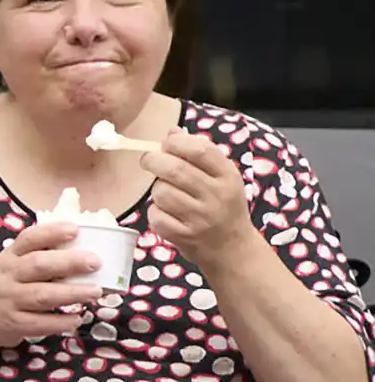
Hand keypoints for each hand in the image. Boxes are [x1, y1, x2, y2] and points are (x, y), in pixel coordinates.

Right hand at [0, 221, 101, 348]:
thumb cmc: (5, 284)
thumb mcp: (13, 264)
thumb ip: (40, 255)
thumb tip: (84, 248)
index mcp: (10, 256)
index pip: (29, 239)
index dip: (52, 233)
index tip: (75, 230)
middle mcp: (8, 276)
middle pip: (38, 266)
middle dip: (68, 263)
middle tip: (95, 262)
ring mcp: (10, 300)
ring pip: (42, 295)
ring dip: (71, 293)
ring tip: (95, 292)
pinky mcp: (15, 323)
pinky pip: (40, 323)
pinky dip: (60, 322)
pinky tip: (77, 319)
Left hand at [142, 130, 252, 272]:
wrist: (233, 249)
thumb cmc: (224, 206)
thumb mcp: (222, 177)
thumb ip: (200, 153)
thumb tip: (171, 132)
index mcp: (228, 176)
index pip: (200, 150)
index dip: (177, 142)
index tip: (166, 143)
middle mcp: (216, 197)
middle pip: (175, 170)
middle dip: (154, 160)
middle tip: (148, 160)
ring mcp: (200, 219)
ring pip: (162, 193)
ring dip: (157, 189)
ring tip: (165, 192)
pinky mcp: (185, 237)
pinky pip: (157, 216)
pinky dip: (155, 212)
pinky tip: (166, 212)